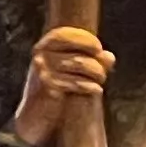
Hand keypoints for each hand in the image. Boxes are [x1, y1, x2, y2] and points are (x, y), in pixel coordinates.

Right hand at [9, 25, 113, 146]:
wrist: (36, 112)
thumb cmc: (56, 86)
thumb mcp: (72, 69)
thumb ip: (91, 60)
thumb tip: (109, 57)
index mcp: (44, 46)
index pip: (65, 34)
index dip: (85, 39)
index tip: (99, 49)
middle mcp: (40, 56)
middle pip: (77, 54)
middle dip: (96, 64)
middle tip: (103, 73)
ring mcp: (42, 71)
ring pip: (80, 66)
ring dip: (96, 74)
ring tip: (100, 81)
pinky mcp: (46, 86)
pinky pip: (76, 82)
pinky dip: (89, 86)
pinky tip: (96, 90)